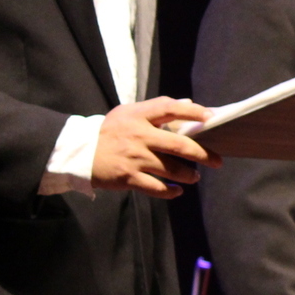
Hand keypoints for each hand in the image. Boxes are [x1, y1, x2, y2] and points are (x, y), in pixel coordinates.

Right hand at [91, 97, 221, 197]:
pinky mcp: (128, 177)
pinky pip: (157, 188)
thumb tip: (188, 102)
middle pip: (179, 144)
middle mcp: (138, 136)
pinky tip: (177, 191)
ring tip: (194, 176)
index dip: (192, 111)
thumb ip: (157, 108)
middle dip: (203, 154)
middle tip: (217, 161)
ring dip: (189, 175)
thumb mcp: (128, 113)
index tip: (210, 117)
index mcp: (138, 116)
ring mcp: (134, 158)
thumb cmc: (109, 132)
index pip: (169, 108)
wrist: (78, 153)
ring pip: (172, 169)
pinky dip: (171, 191)